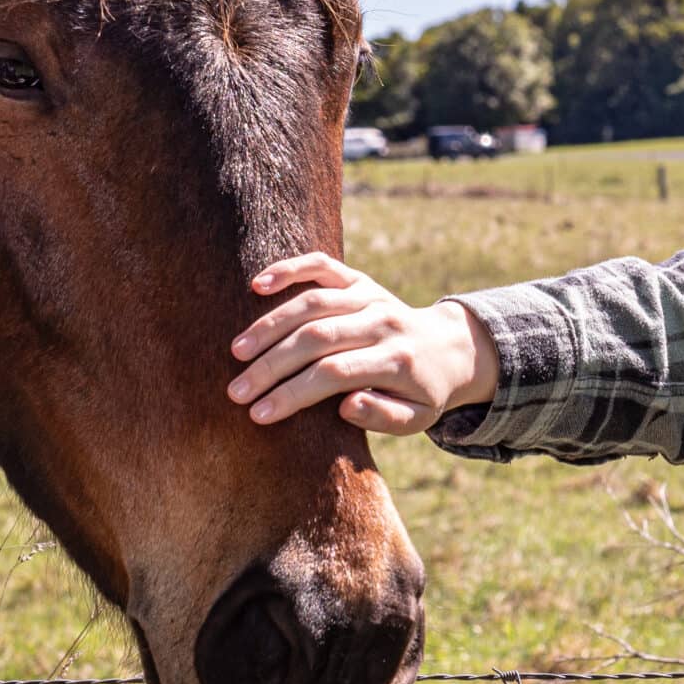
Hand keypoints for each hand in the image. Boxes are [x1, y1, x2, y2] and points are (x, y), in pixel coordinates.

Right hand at [227, 251, 499, 433]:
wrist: (446, 348)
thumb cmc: (423, 393)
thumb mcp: (417, 418)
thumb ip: (385, 417)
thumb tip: (346, 406)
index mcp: (396, 359)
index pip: (335, 374)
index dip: (294, 393)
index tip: (259, 414)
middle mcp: (382, 321)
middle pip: (317, 338)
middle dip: (272, 366)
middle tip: (236, 391)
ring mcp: (370, 295)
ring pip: (312, 302)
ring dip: (269, 325)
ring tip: (237, 352)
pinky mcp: (359, 279)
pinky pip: (322, 265)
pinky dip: (289, 269)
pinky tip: (257, 284)